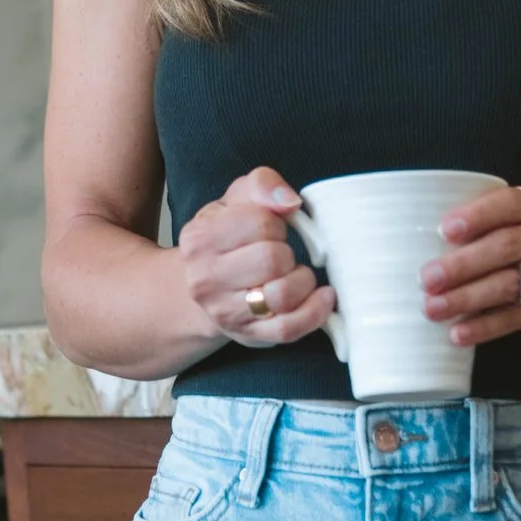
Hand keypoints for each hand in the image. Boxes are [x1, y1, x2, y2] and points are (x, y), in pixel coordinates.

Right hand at [176, 167, 337, 346]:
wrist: (207, 286)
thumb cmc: (228, 239)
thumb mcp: (236, 200)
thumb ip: (261, 185)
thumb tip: (289, 202)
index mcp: (199, 238)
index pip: (260, 222)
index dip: (277, 223)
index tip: (271, 228)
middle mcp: (205, 278)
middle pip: (273, 259)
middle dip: (288, 252)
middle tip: (281, 253)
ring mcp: (225, 312)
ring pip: (283, 295)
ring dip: (302, 280)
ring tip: (295, 273)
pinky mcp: (249, 335)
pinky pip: (290, 328)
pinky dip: (315, 311)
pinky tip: (321, 296)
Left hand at [420, 186, 520, 341]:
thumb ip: (497, 219)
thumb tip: (432, 238)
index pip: (509, 205)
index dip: (477, 216)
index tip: (446, 228)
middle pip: (504, 248)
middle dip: (463, 264)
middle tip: (427, 278)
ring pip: (506, 286)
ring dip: (466, 298)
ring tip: (433, 307)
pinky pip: (514, 319)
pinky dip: (484, 327)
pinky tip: (458, 333)